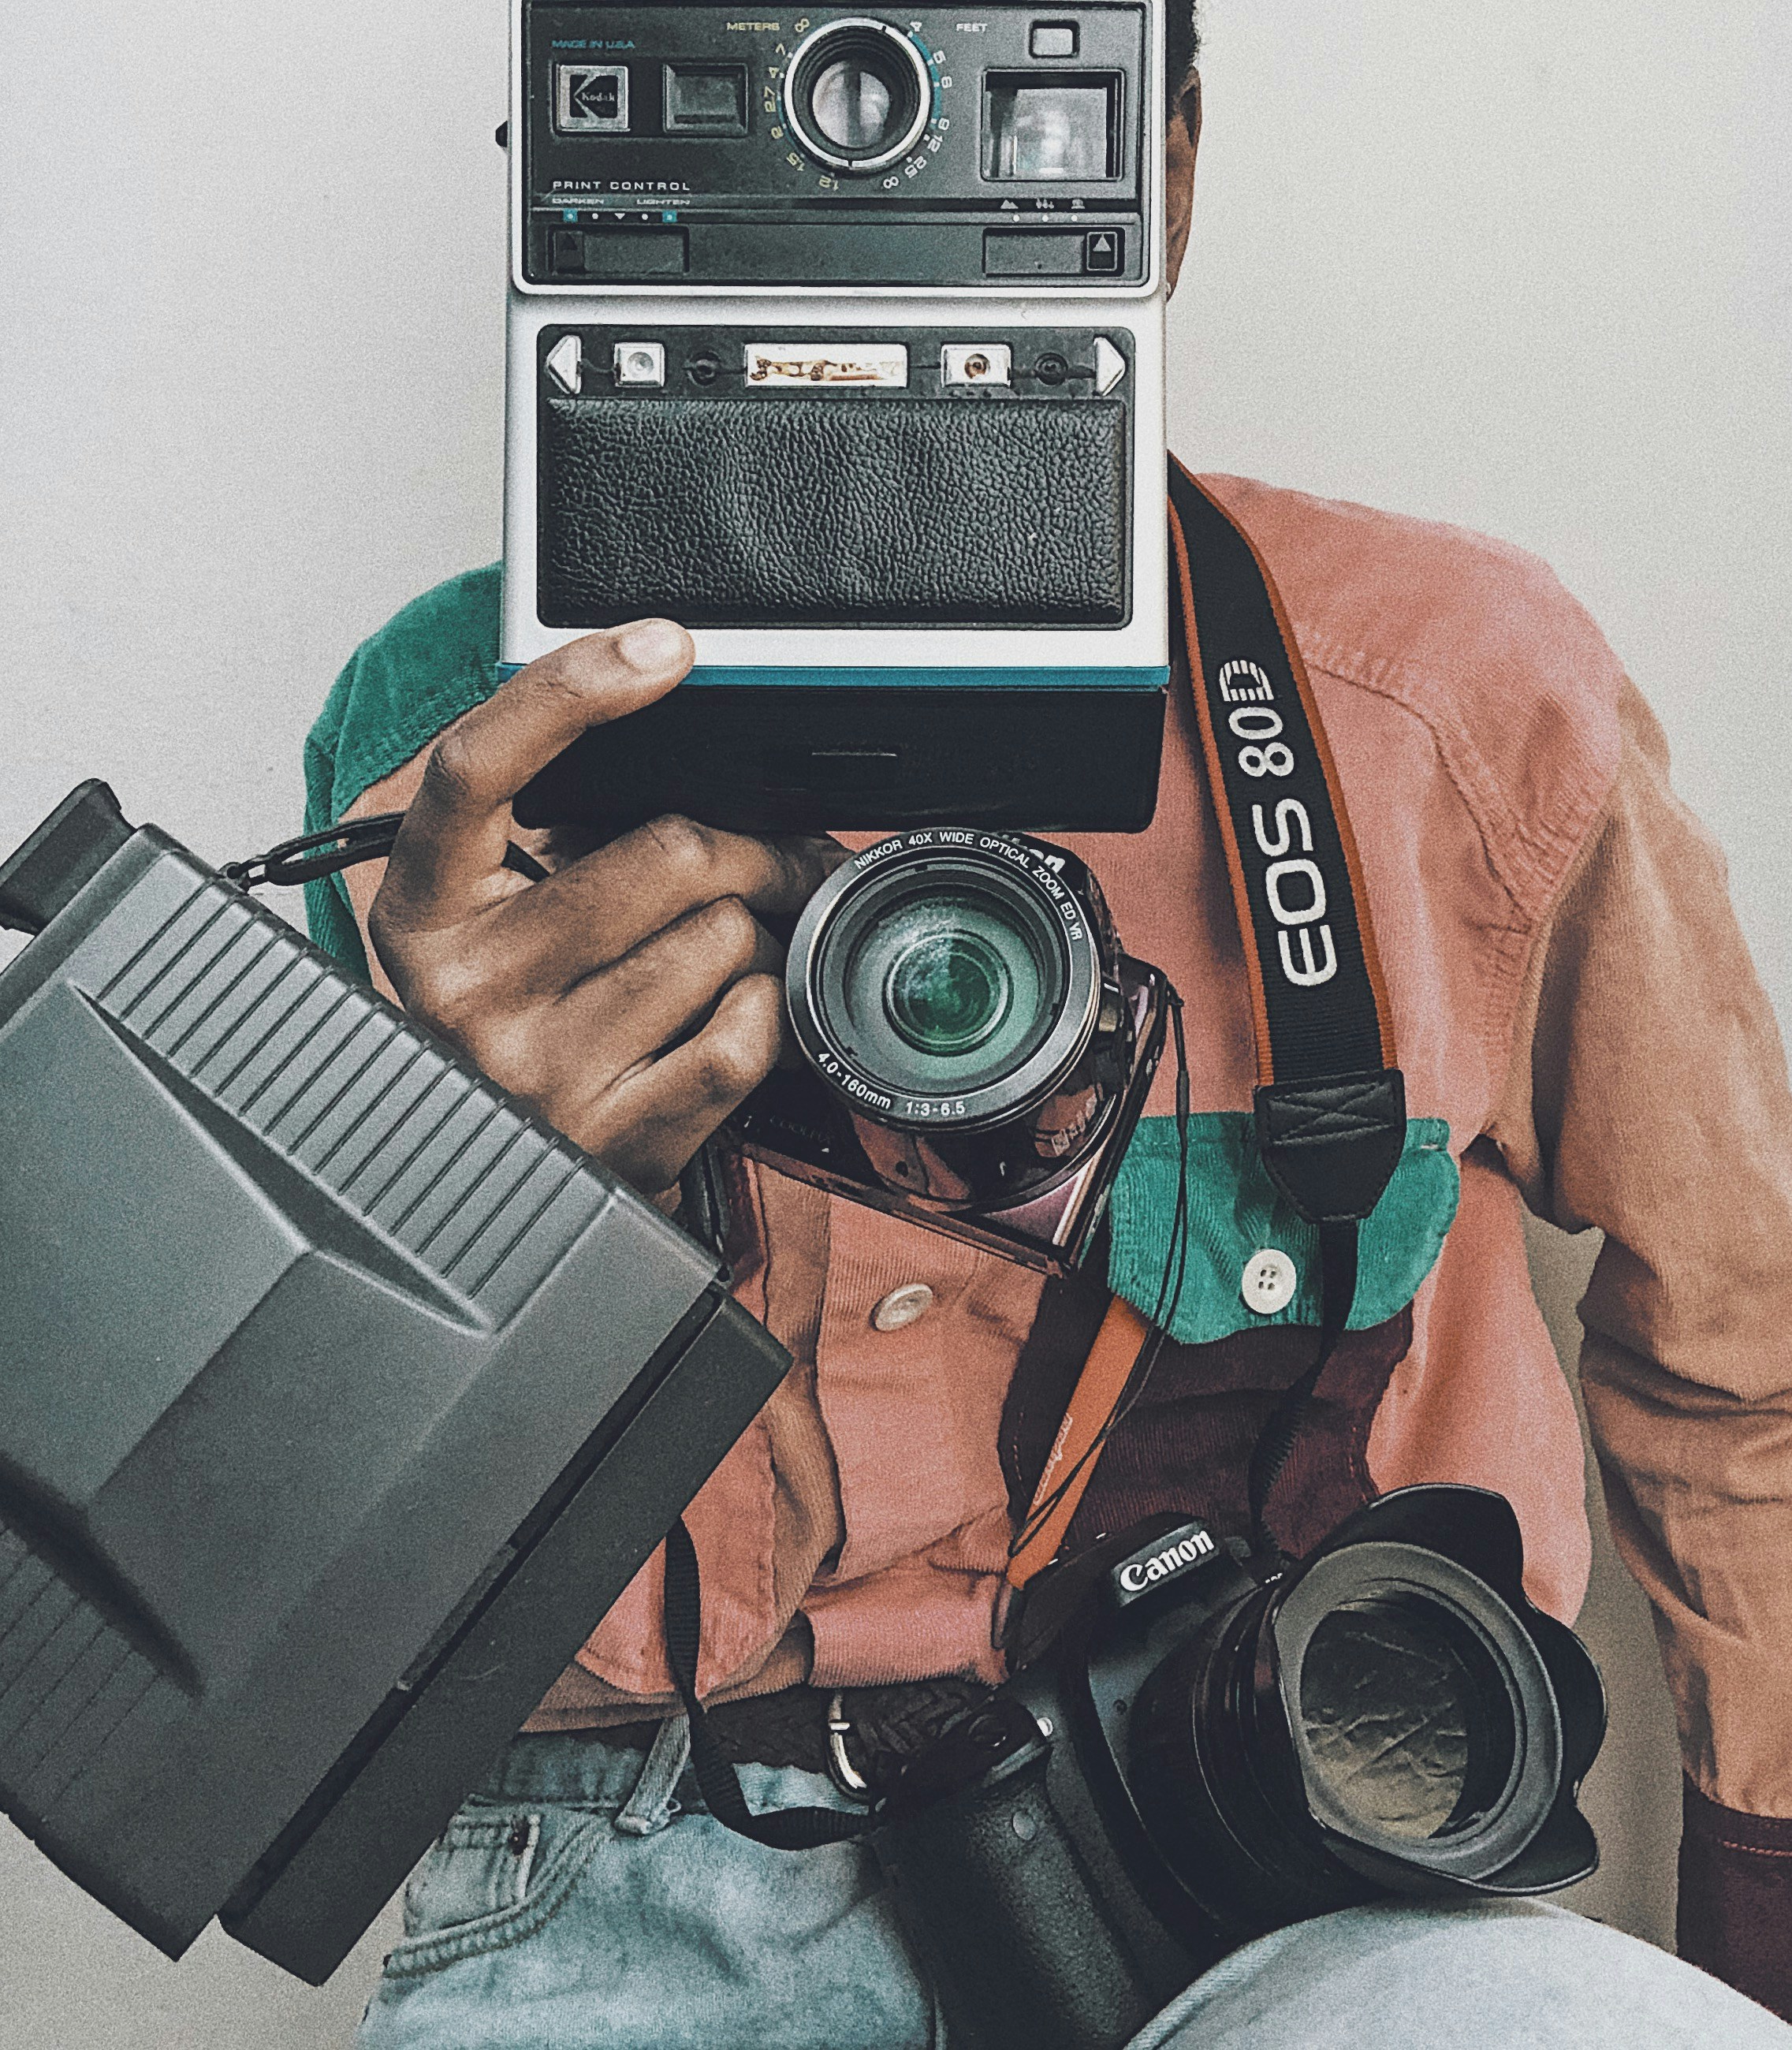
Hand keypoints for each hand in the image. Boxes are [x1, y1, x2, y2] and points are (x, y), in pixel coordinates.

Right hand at [367, 618, 842, 1194]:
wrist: (484, 1175)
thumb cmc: (507, 1016)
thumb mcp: (480, 906)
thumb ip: (533, 816)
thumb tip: (652, 722)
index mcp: (420, 909)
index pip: (479, 769)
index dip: (572, 690)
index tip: (659, 648)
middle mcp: (469, 989)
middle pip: (669, 852)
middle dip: (750, 842)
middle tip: (775, 851)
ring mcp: (543, 1068)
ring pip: (726, 937)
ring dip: (759, 932)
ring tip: (728, 949)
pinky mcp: (619, 1135)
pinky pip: (748, 1031)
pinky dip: (770, 1006)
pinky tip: (731, 1008)